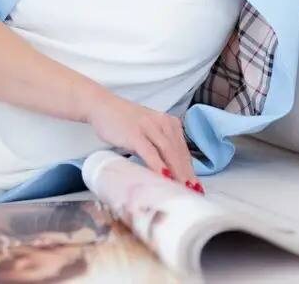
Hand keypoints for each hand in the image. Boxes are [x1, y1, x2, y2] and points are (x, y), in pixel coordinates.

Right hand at [84, 92, 203, 192]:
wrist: (102, 106)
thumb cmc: (124, 122)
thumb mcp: (147, 131)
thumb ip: (158, 147)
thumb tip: (167, 171)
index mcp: (169, 123)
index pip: (183, 150)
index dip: (190, 169)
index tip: (196, 187)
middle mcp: (163, 123)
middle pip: (179, 152)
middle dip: (187, 174)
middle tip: (194, 193)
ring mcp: (149, 127)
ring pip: (169, 152)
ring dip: (177, 172)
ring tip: (183, 189)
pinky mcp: (135, 133)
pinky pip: (150, 152)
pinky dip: (158, 166)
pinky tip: (164, 177)